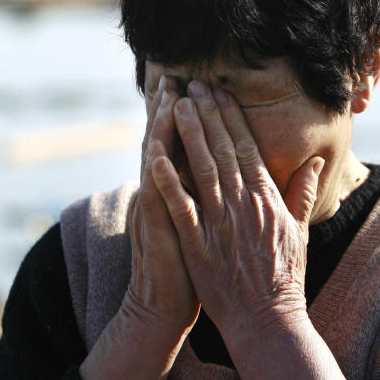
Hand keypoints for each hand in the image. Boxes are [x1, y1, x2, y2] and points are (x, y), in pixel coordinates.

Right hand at [124, 75, 199, 334]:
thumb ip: (211, 198)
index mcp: (181, 191)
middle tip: (173, 74)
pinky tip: (154, 146)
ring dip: (159, 126)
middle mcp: (164, 193)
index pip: (185, 145)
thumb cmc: (192, 269)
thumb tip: (225, 176)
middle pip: (166, 141)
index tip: (200, 86)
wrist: (163, 306)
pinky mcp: (155, 227)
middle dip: (170, 107)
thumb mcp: (202, 227)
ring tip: (165, 94)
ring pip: (156, 158)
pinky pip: (155, 194)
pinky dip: (154, 170)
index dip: (192, 116)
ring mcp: (156, 207)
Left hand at [150, 79, 323, 339]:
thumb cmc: (284, 279)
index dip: (231, 117)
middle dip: (207, 114)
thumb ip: (304, 193)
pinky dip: (168, 181)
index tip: (219, 92)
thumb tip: (315, 162)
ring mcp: (221, 224)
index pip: (247, 147)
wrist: (268, 322)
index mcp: (267, 199)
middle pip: (223, 149)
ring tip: (175, 105)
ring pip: (202, 169)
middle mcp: (245, 205)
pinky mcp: (199, 245)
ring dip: (189, 135)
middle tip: (192, 85)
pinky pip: (181, 207)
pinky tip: (154, 157)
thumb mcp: (300, 231)